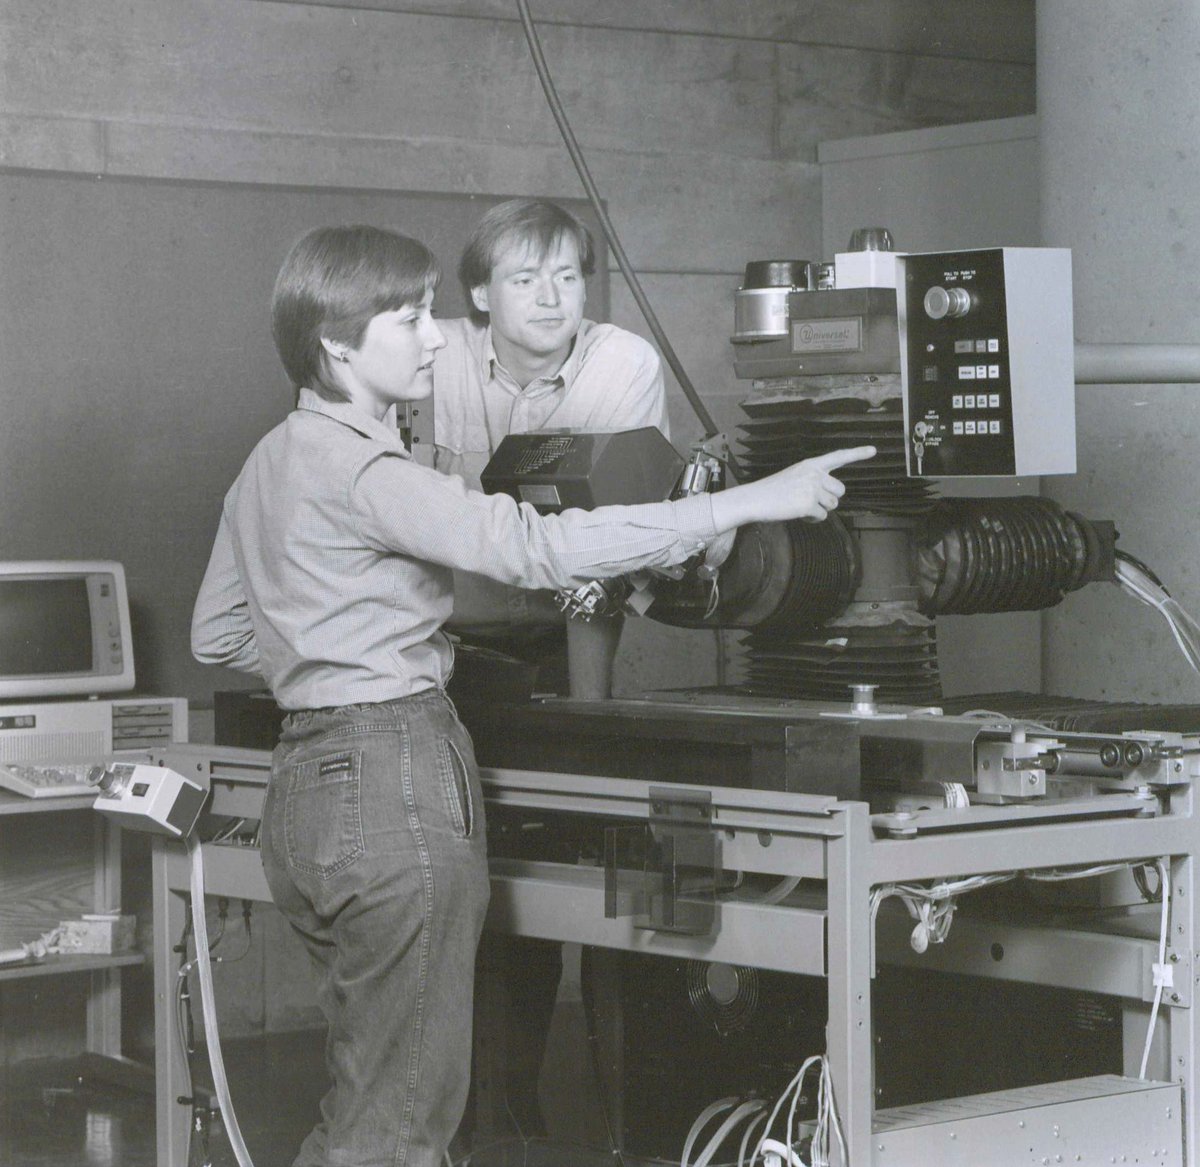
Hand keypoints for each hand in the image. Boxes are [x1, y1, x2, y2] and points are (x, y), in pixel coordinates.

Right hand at [709, 446, 875, 531]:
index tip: (873, 450)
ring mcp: (812, 488)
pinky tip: (798, 514)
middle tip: (812, 501)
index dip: (857, 453)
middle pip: (840, 490)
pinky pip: (822, 516)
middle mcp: (815, 474)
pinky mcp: (808, 504)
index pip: (838, 456)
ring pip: (833, 505)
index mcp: (811, 464)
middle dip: (830, 499)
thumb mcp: (795, 476)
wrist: (755, 498)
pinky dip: (812, 520)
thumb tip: (828, 497)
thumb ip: (813, 480)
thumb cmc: (772, 490)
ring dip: (820, 510)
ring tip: (801, 507)